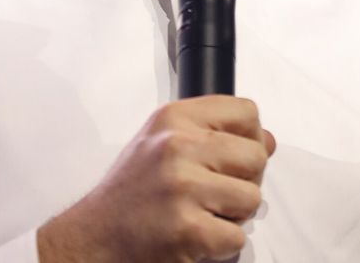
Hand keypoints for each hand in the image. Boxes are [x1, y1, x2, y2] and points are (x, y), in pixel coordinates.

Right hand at [37, 96, 275, 262]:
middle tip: (215, 194)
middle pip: (256, 156)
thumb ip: (213, 134)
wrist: (91, 238)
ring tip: (202, 215)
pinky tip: (194, 238)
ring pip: (252, 198)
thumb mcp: (163, 143)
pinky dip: (221, 246)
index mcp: (174, 118)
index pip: (247, 112)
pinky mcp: (187, 229)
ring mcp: (182, 187)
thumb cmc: (130, 192)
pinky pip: (237, 238)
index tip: (234, 157)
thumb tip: (267, 141)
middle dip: (245, 181)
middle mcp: (177, 145)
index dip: (250, 137)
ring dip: (233, 216)